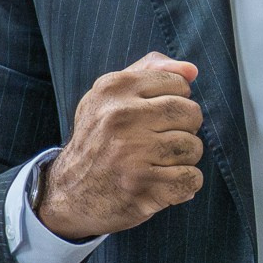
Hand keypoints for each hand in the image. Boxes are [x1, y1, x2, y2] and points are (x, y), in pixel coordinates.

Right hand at [35, 52, 204, 241]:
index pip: (180, 84)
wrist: (69, 191)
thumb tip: (192, 71)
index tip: (156, 116)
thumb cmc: (99, 138)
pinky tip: (162, 182)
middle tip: (161, 141)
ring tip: (158, 162)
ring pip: (194, 146)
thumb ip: (150, 71)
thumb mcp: (111, 95)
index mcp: (114, 88)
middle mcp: (121, 117)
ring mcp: (131, 153)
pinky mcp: (141, 185)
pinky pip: (191, 178)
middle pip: (191, 113)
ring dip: (184, 158)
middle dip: (186, 129)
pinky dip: (184, 184)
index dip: (176, 101)